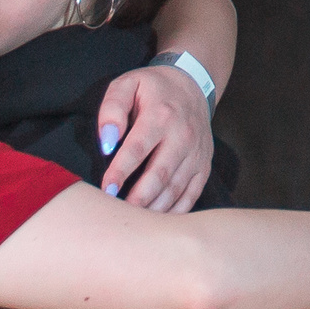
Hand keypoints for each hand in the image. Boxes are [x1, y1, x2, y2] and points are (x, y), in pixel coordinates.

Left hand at [97, 63, 214, 212]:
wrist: (192, 86)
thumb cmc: (151, 89)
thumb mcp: (127, 85)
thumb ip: (112, 109)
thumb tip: (107, 142)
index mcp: (161, 116)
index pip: (138, 148)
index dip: (120, 172)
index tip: (106, 190)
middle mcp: (182, 137)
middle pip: (160, 175)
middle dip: (138, 198)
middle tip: (118, 215)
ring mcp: (196, 154)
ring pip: (175, 189)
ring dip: (154, 210)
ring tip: (133, 223)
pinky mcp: (203, 166)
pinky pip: (191, 195)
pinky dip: (174, 212)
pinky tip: (156, 222)